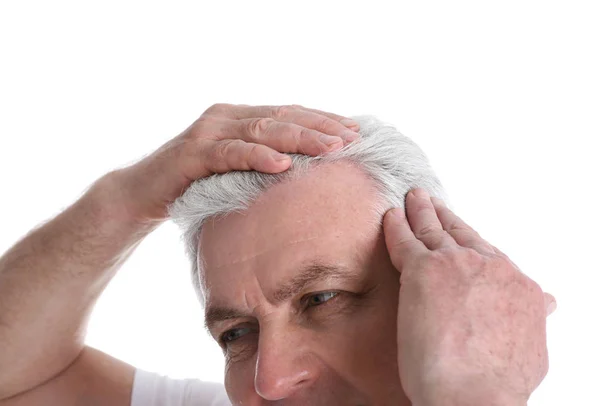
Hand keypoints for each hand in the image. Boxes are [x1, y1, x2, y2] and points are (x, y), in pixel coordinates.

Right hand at [108, 103, 359, 223]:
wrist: (141, 193)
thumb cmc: (194, 184)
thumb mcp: (234, 171)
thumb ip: (261, 163)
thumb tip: (303, 175)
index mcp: (240, 118)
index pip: (289, 113)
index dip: (323, 120)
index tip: (355, 131)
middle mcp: (226, 117)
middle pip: (282, 116)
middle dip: (320, 127)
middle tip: (352, 138)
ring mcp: (209, 131)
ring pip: (262, 130)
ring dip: (299, 138)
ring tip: (329, 148)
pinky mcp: (192, 153)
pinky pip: (231, 153)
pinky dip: (257, 157)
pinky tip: (282, 164)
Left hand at [383, 188, 555, 405]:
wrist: (475, 395)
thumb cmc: (498, 383)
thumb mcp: (532, 347)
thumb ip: (534, 318)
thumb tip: (547, 306)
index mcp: (517, 285)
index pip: (490, 256)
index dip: (473, 245)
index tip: (463, 239)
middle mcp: (491, 267)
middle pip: (463, 235)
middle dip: (447, 217)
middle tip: (434, 203)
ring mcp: (456, 265)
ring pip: (434, 230)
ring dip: (422, 212)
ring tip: (414, 199)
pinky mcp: (423, 270)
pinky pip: (405, 239)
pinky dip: (396, 225)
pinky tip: (391, 215)